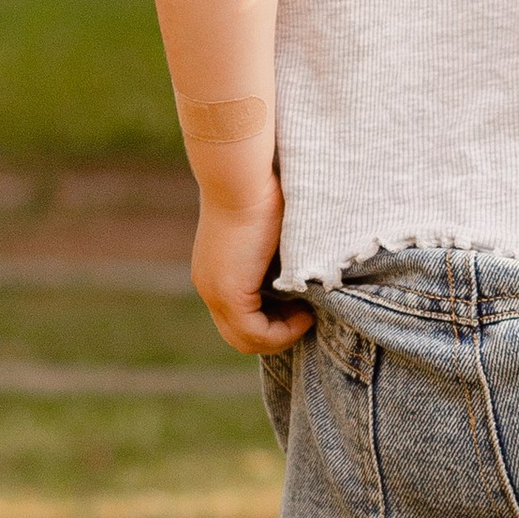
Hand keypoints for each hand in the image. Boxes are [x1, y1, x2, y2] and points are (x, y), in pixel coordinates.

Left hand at [191, 178, 312, 355]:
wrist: (244, 176)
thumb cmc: (264, 190)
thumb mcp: (273, 232)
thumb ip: (279, 257)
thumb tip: (307, 276)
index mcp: (217, 272)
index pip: (240, 318)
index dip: (273, 321)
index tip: (302, 304)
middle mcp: (210, 287)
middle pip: (240, 336)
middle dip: (278, 333)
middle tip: (307, 314)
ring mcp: (215, 293)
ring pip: (245, 340)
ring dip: (282, 335)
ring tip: (308, 313)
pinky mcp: (229, 294)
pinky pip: (255, 335)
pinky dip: (283, 331)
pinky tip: (306, 311)